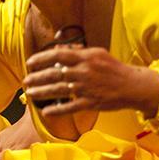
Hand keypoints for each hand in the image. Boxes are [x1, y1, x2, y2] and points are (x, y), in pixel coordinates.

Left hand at [23, 46, 158, 117]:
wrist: (132, 85)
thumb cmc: (114, 68)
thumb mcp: (97, 53)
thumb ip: (78, 50)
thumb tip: (60, 48)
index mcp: (85, 57)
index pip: (58, 55)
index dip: (41, 58)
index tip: (30, 63)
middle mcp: (84, 72)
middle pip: (54, 74)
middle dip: (37, 77)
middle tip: (26, 80)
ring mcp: (86, 88)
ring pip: (59, 90)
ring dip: (42, 92)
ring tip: (30, 93)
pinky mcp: (90, 103)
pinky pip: (70, 107)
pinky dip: (57, 110)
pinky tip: (46, 112)